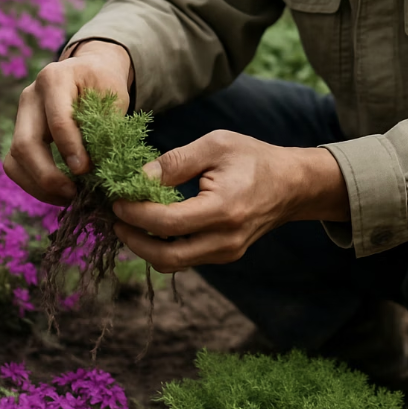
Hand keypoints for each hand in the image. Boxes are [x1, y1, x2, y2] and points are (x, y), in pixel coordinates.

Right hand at [4, 40, 133, 205]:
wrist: (90, 70)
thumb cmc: (105, 84)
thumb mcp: (114, 96)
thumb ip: (104, 126)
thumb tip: (96, 167)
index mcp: (55, 78)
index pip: (58, 120)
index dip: (71, 149)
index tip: (86, 171)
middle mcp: (30, 95)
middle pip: (25, 144)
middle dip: (48, 176)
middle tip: (74, 193)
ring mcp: (20, 115)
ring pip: (14, 159)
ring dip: (38, 185)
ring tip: (68, 197)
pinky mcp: (18, 132)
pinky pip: (16, 165)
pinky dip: (34, 184)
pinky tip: (59, 192)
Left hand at [112, 130, 349, 272]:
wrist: (292, 183)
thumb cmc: (254, 158)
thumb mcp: (216, 145)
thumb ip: (176, 162)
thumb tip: (138, 178)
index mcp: (223, 209)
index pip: (167, 223)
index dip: (135, 214)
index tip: (116, 200)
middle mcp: (225, 239)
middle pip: (165, 256)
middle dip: (133, 240)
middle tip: (115, 219)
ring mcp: (227, 252)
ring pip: (174, 263)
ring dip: (146, 247)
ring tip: (129, 222)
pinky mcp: (226, 255)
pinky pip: (186, 258)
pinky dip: (164, 246)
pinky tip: (152, 225)